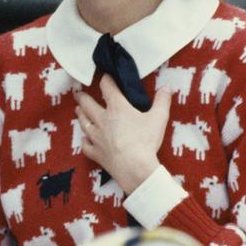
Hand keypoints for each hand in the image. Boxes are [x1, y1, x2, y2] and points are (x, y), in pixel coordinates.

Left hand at [75, 78, 172, 193]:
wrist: (134, 168)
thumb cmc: (146, 141)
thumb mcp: (159, 118)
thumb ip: (162, 101)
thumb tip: (167, 86)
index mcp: (117, 108)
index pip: (107, 88)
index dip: (105, 80)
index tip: (105, 76)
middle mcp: (102, 120)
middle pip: (87, 104)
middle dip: (83, 97)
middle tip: (79, 93)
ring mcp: (96, 137)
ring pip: (84, 122)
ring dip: (80, 115)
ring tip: (78, 110)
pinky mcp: (95, 152)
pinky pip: (85, 145)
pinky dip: (84, 141)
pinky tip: (85, 139)